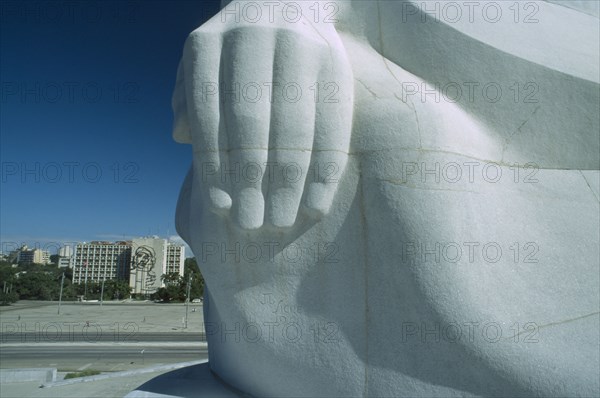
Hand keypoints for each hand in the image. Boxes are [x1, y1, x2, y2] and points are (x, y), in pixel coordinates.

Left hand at [172, 2, 353, 229]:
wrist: (291, 1)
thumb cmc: (237, 50)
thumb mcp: (203, 60)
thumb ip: (188, 92)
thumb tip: (181, 135)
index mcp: (208, 42)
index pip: (207, 110)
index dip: (213, 162)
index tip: (221, 206)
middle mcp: (252, 38)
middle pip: (251, 120)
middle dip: (250, 178)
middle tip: (250, 223)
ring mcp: (298, 47)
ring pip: (294, 125)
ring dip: (287, 181)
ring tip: (281, 220)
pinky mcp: (335, 63)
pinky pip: (332, 125)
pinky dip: (324, 169)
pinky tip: (316, 203)